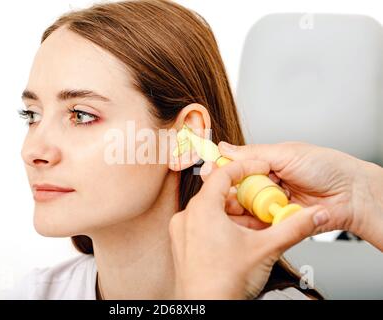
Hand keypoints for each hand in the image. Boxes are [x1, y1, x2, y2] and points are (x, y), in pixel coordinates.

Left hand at [169, 159, 329, 298]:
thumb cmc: (224, 283)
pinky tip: (241, 240)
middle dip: (244, 199)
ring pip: (211, 212)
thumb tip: (314, 215)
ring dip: (236, 216)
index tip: (259, 169)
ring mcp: (182, 232)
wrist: (207, 311)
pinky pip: (203, 226)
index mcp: (202, 209)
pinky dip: (223, 227)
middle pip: (218, 195)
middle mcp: (187, 217)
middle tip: (263, 204)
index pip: (223, 173)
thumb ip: (294, 227)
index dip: (245, 168)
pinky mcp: (183, 246)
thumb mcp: (266, 249)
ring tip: (257, 228)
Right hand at [218, 141, 382, 249]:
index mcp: (267, 164)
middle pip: (236, 189)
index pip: (237, 167)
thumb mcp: (286, 153)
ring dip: (236, 207)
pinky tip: (244, 219)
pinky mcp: (276, 223)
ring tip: (232, 206)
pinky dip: (249, 222)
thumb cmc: (327, 167)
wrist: (352, 194)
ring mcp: (270, 204)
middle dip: (227, 191)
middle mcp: (266, 184)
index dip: (223, 171)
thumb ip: (253, 153)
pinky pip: (256, 224)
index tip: (210, 172)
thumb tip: (224, 148)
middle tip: (220, 193)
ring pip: (243, 207)